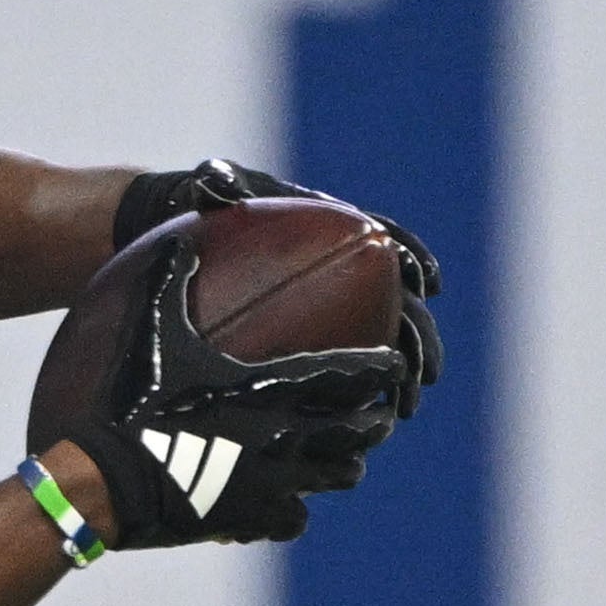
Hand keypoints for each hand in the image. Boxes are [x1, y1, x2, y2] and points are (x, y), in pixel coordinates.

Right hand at [25, 227, 409, 553]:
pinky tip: (284, 509)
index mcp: (270, 387)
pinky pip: (295, 521)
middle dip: (373, 423)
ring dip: (344, 466)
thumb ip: (169, 284)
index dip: (380, 369)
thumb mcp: (149, 334)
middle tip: (376, 417)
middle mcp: (286, 434)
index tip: (393, 365)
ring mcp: (274, 481)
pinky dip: (294, 513)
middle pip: (359, 431)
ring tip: (345, 463)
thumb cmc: (130, 402)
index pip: (349, 375)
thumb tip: (180, 239)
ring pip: (339, 477)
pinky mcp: (253, 518)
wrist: (106, 479)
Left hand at [109, 160, 444, 400]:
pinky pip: (338, 366)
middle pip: (397, 304)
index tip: (429, 284)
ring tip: (404, 406)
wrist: (175, 227)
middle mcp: (343, 268)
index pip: (387, 242)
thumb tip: (213, 180)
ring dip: (398, 373)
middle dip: (417, 338)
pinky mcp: (308, 337)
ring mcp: (330, 304)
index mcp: (335, 228)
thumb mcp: (209, 191)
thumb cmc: (202, 205)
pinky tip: (358, 424)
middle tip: (425, 372)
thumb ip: (219, 184)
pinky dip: (352, 391)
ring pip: (378, 341)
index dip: (413, 260)